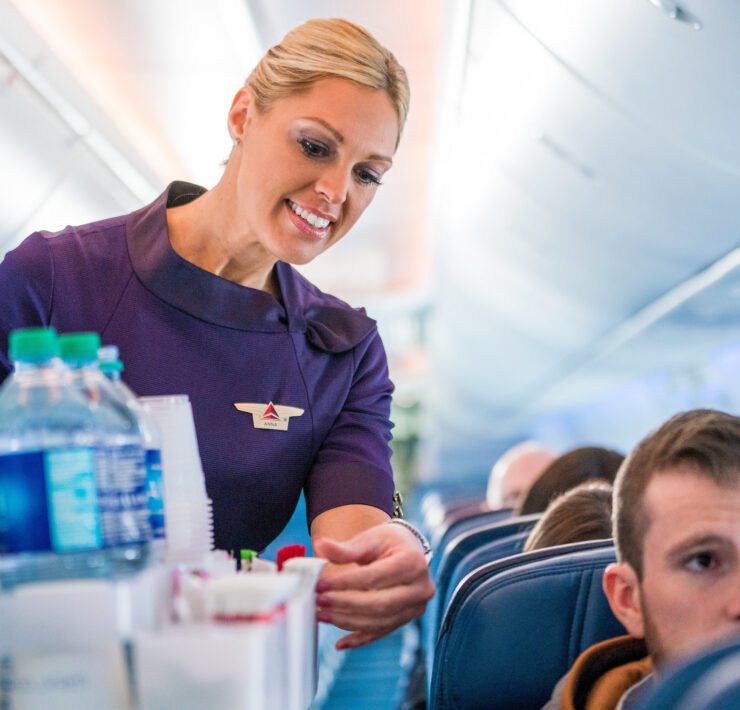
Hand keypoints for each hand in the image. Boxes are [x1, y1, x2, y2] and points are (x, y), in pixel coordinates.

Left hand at [312, 523, 434, 649]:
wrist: (407, 551)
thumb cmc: (387, 543)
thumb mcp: (369, 540)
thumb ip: (345, 548)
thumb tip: (320, 545)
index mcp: (412, 562)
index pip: (374, 577)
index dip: (345, 583)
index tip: (321, 585)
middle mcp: (420, 588)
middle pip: (379, 604)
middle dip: (345, 604)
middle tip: (320, 601)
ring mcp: (415, 607)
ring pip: (379, 622)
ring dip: (347, 621)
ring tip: (322, 615)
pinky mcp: (407, 619)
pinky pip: (381, 632)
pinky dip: (359, 638)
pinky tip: (340, 643)